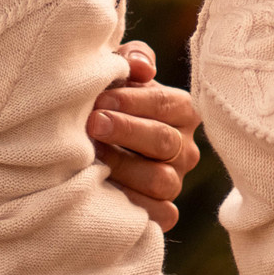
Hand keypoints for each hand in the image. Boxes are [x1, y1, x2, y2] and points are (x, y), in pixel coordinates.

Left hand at [90, 43, 200, 230]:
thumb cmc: (107, 101)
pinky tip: (105, 189)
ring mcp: (176, 181)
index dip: (133, 102)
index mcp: (181, 111)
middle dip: (126, 131)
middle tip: (93, 124)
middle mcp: (185, 147)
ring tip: (93, 157)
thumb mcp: (118, 73)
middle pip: (165, 141)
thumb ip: (131, 59)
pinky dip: (135, 206)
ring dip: (125, 168)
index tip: (100, 99)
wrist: (89, 145)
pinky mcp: (164, 212)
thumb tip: (141, 67)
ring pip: (163, 180)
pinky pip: (162, 215)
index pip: (167, 104)